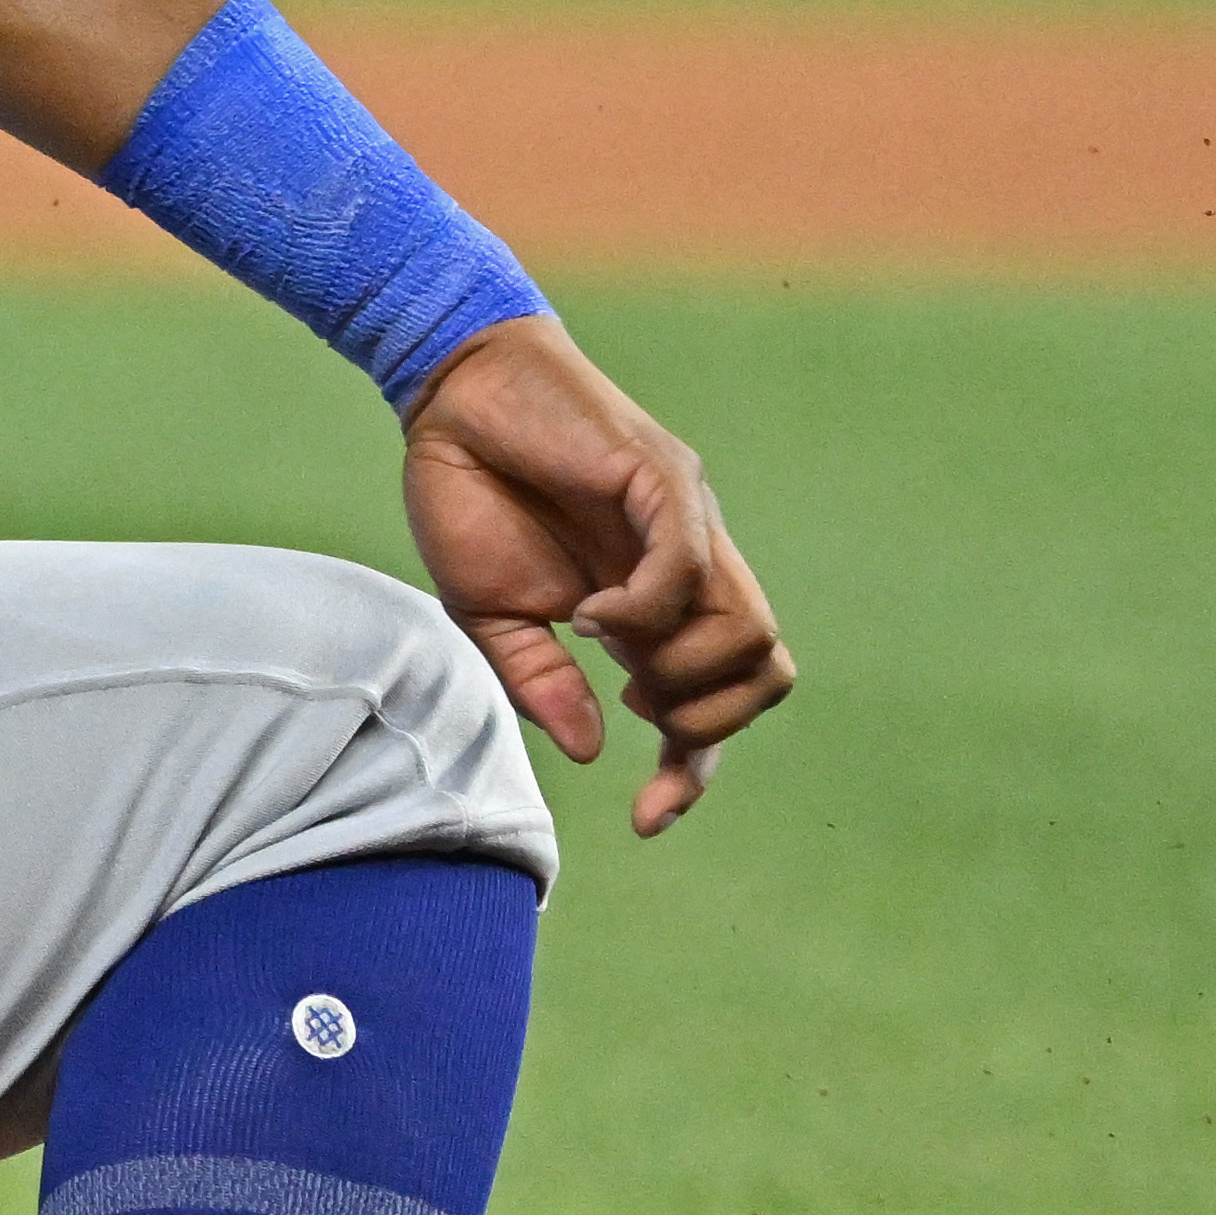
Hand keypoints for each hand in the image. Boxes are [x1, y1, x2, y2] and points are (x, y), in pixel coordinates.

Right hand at [398, 317, 789, 834]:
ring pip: (751, 632)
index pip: (720, 698)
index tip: (647, 819)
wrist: (451, 395)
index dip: (696, 769)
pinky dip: (644, 610)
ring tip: (606, 648)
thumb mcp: (493, 615)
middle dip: (702, 723)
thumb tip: (591, 750)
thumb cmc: (470, 495)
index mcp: (653, 607)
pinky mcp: (662, 482)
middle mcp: (688, 569)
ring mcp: (685, 525)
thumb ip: (543, 681)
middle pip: (764, 673)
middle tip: (631, 702)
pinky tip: (588, 614)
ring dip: (683, 672)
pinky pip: (688, 569)